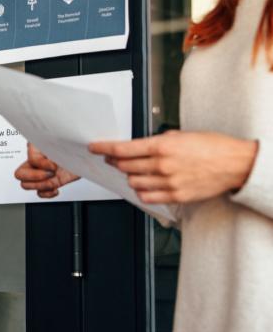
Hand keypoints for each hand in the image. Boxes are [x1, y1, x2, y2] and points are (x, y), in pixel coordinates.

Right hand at [14, 143, 79, 197]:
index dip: (41, 164)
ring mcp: (40, 173)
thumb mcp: (74, 143)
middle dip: (36, 177)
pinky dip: (47, 194)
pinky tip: (56, 189)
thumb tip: (82, 149)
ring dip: (40, 186)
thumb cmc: (77, 148)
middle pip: (19, 174)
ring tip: (53, 182)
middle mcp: (36, 160)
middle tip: (51, 174)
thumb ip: (75, 145)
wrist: (85, 159)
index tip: (54, 165)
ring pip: (25, 185)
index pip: (30, 157)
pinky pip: (38, 193)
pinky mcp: (47, 183)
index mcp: (38, 146)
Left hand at [90, 130, 257, 203]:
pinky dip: (140, 191)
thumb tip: (141, 146)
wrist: (236, 164)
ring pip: (133, 182)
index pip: (123, 149)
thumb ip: (159, 140)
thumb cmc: (213, 147)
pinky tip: (142, 185)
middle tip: (112, 158)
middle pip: (125, 165)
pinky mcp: (176, 196)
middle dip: (115, 161)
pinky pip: (147, 197)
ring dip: (128, 176)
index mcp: (162, 146)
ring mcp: (168, 182)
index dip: (104, 148)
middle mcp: (162, 165)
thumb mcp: (181, 135)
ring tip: (131, 170)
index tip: (95, 148)